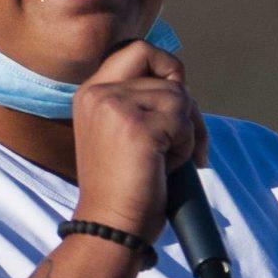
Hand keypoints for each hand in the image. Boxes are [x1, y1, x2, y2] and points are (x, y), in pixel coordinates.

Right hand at [67, 40, 205, 238]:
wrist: (111, 227)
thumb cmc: (126, 188)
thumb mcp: (124, 132)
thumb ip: (142, 101)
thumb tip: (180, 82)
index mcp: (91, 92)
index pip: (138, 50)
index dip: (166, 68)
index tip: (174, 103)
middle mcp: (97, 92)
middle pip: (166, 71)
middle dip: (186, 104)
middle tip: (186, 137)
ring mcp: (114, 106)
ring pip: (181, 97)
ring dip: (186, 133)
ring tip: (164, 162)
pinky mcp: (135, 126)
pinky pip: (184, 120)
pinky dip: (186, 147)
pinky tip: (166, 168)